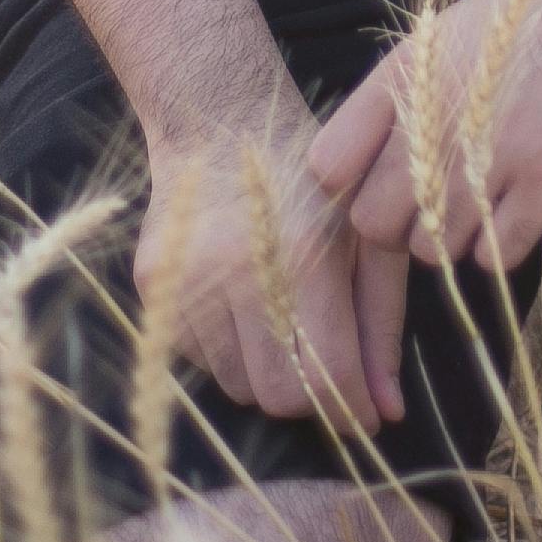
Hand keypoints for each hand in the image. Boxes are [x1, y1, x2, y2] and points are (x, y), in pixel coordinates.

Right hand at [133, 92, 410, 428]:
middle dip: (311, 397)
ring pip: (236, 385)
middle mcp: (237, 274)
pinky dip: (229, 349)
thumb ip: (381, 326)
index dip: (352, 408)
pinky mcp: (153, 287)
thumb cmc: (313, 182)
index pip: (327, 375)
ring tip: (281, 323)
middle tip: (326, 368)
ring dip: (267, 373)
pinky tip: (241, 302)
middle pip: (278, 395)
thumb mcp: (365, 238)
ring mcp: (187, 282)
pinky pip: (199, 359)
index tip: (367, 416)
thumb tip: (387, 413)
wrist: (223, 126)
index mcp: (303, 257)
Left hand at [305, 0, 541, 273]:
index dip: (347, 186)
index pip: (328, 168)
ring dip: (449, 238)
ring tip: (476, 203)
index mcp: (407, 74)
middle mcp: (440, 115)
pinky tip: (514, 212)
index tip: (370, 182)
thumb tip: (345, 171)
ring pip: (432, 247)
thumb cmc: (529, 17)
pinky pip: (495, 253)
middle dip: (396, 224)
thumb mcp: (446, 33)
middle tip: (427, 206)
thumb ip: (394, 98)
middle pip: (373, 222)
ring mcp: (494, 150)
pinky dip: (498, 246)